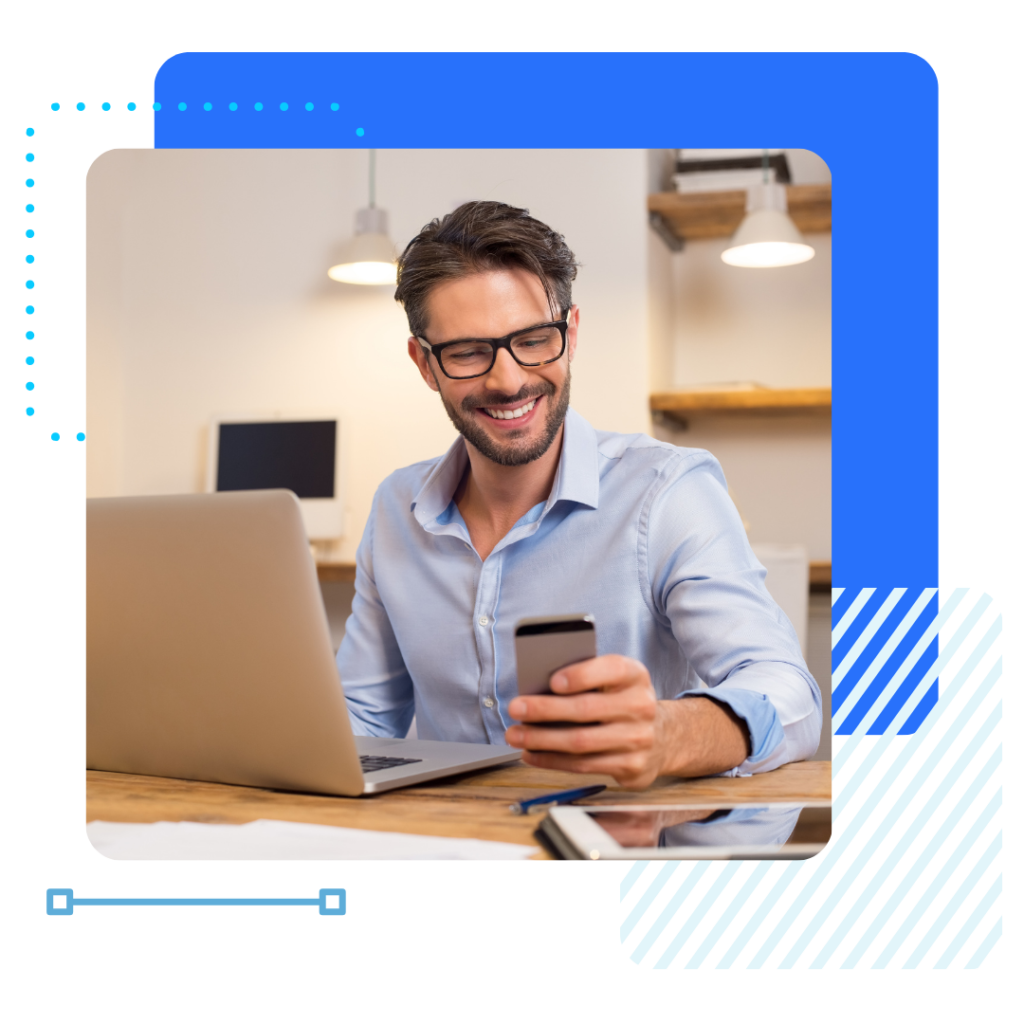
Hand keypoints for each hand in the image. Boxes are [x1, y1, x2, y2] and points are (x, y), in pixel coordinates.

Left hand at [504, 655, 750, 789]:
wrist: (661, 736)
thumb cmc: (620, 701)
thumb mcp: (612, 681)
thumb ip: (584, 678)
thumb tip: (536, 688)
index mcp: (635, 675)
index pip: (611, 669)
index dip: (581, 675)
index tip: (552, 681)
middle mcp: (641, 706)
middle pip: (587, 709)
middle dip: (545, 710)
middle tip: (515, 708)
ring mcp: (639, 739)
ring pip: (581, 742)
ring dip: (541, 739)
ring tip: (515, 734)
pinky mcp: (632, 767)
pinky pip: (583, 765)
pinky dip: (551, 760)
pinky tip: (531, 753)